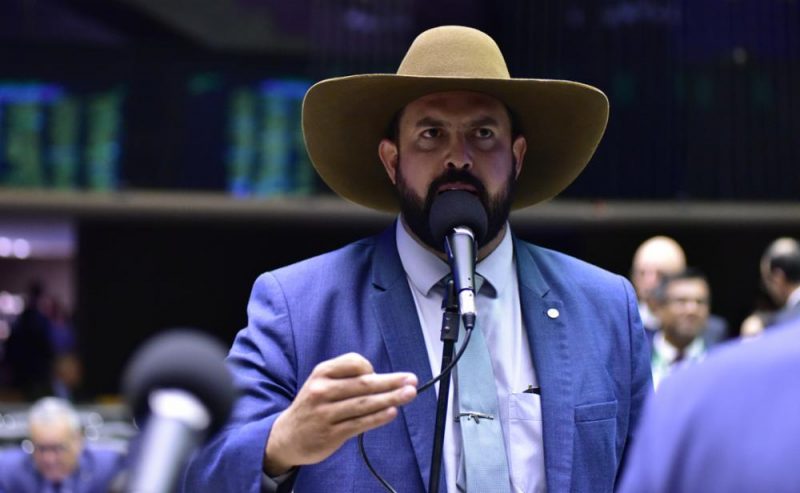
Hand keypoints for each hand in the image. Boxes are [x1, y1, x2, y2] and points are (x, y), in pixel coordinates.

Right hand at [263, 352, 417, 474]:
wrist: (287, 436)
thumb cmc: (313, 405)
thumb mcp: (321, 383)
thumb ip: (347, 378)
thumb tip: (383, 380)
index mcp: (322, 373)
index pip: (354, 363)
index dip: (370, 368)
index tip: (379, 375)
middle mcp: (322, 391)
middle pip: (364, 384)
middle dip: (391, 382)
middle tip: (411, 380)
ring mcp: (326, 413)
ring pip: (364, 404)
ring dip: (390, 399)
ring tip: (409, 394)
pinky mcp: (331, 434)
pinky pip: (359, 424)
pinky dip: (378, 418)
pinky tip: (392, 413)